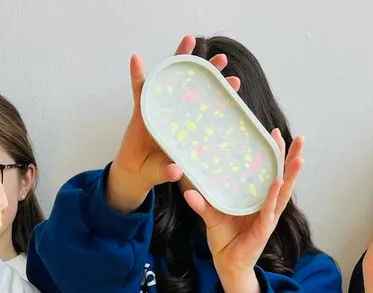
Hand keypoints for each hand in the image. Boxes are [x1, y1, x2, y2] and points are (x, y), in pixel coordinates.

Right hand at [107, 34, 240, 213]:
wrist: (136, 173)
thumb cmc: (157, 170)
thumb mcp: (166, 172)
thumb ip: (170, 172)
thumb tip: (175, 170)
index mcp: (188, 127)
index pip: (207, 106)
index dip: (220, 94)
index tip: (235, 82)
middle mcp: (176, 113)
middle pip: (193, 86)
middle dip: (207, 70)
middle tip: (222, 58)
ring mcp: (159, 108)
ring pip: (170, 78)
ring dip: (178, 58)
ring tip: (189, 39)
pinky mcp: (141, 110)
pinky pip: (139, 90)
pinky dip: (138, 75)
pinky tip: (137, 60)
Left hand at [184, 133, 303, 292]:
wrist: (227, 265)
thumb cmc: (225, 239)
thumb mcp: (212, 216)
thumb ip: (202, 203)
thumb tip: (186, 189)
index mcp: (256, 199)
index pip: (268, 172)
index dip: (273, 154)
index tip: (273, 133)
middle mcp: (266, 206)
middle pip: (282, 178)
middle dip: (291, 159)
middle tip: (300, 139)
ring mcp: (267, 217)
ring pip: (283, 192)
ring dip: (291, 175)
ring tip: (299, 159)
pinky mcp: (263, 230)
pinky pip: (269, 210)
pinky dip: (273, 197)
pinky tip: (278, 183)